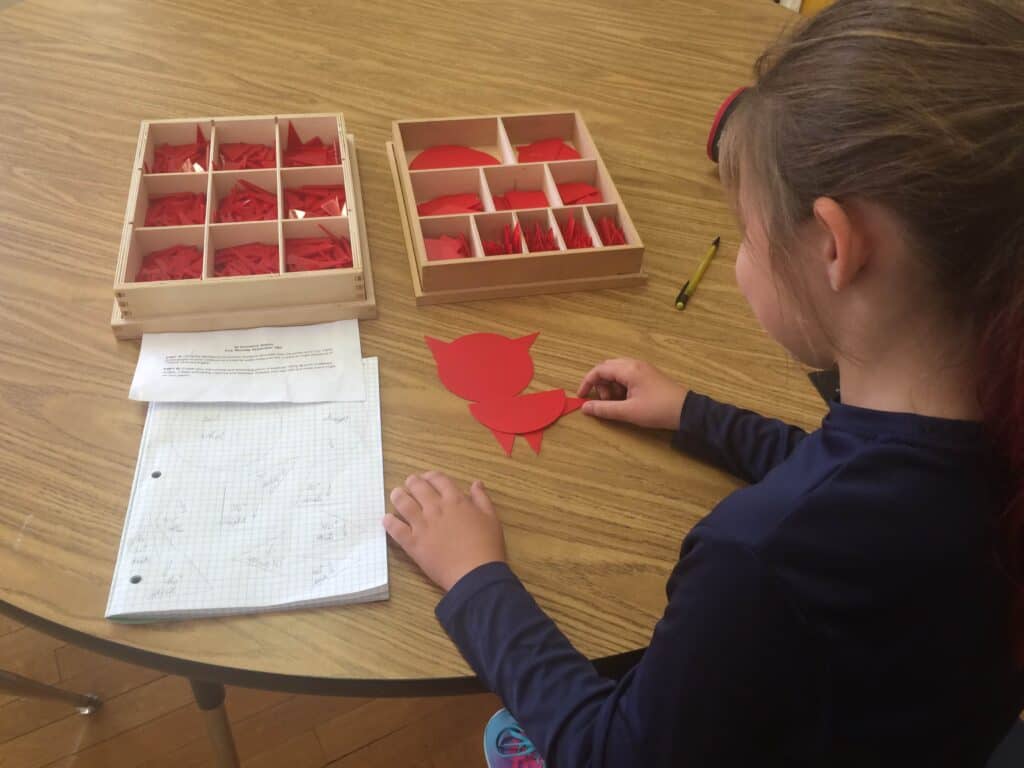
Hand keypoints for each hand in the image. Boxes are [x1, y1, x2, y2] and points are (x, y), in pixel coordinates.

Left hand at [384, 471, 505, 590]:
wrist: (475, 574)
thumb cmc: (486, 546)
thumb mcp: (491, 518)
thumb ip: (482, 498)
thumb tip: (475, 483)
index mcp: (455, 500)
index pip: (438, 479)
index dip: (431, 476)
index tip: (427, 478)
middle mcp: (436, 508)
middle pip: (418, 487)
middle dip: (412, 482)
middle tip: (409, 483)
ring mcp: (422, 526)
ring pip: (403, 503)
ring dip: (398, 496)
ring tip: (396, 495)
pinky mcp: (413, 544)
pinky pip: (396, 529)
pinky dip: (389, 522)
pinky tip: (387, 519)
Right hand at [577, 358, 687, 429]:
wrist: (686, 411)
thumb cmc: (657, 410)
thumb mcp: (628, 412)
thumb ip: (604, 409)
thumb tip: (585, 407)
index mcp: (628, 369)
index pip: (599, 370)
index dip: (587, 382)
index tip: (581, 397)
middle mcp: (634, 364)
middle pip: (607, 368)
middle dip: (600, 385)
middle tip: (604, 402)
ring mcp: (643, 368)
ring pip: (617, 372)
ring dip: (611, 386)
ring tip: (617, 404)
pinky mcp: (648, 375)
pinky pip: (627, 376)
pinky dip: (621, 386)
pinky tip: (627, 401)